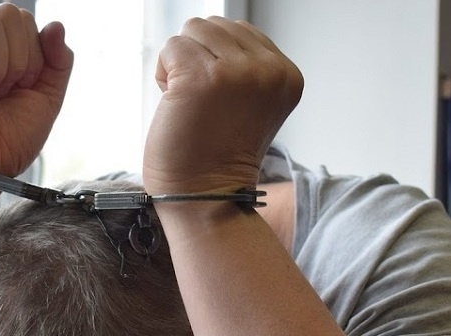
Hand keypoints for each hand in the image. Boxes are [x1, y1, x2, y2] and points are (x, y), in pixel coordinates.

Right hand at [0, 4, 72, 176]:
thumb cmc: (6, 141)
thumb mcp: (45, 97)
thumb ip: (58, 61)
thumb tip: (55, 24)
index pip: (24, 20)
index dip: (34, 55)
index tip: (18, 89)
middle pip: (10, 14)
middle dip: (20, 61)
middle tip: (1, 94)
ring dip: (0, 68)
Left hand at [143, 17, 302, 194]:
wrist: (203, 195)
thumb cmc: (217, 155)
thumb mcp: (251, 102)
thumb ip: (245, 66)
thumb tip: (210, 33)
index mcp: (286, 75)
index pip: (242, 31)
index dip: (218, 61)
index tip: (220, 101)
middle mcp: (268, 71)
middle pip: (215, 25)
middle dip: (198, 58)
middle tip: (202, 103)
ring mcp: (236, 72)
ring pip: (192, 31)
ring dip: (180, 64)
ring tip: (190, 102)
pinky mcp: (201, 78)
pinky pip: (171, 47)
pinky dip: (164, 73)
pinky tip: (175, 104)